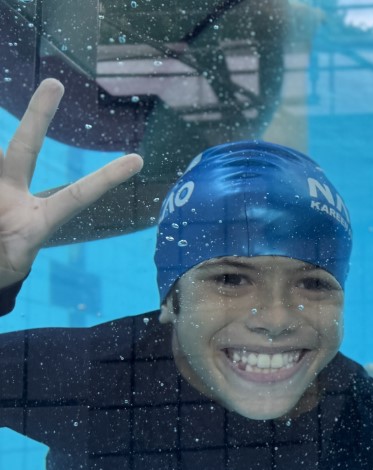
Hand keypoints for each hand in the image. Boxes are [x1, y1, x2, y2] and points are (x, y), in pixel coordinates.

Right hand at [0, 79, 142, 287]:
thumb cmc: (2, 262)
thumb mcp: (13, 258)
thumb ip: (17, 244)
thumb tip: (14, 216)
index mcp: (39, 218)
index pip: (77, 196)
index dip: (104, 179)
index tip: (137, 160)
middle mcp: (14, 194)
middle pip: (25, 148)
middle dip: (39, 115)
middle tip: (55, 83)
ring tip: (5, 211)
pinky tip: (0, 208)